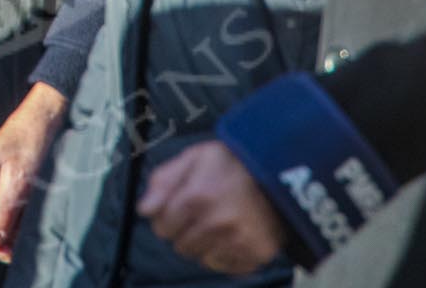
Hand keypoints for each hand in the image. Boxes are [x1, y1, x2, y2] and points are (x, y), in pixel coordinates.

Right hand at [0, 82, 67, 262]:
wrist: (45, 118)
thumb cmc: (31, 138)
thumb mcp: (19, 178)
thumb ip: (3, 210)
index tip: (3, 250)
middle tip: (18, 246)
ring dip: (7, 236)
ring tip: (26, 233)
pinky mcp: (5, 192)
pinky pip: (4, 219)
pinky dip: (15, 226)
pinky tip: (29, 222)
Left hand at [135, 140, 285, 274]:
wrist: (280, 172)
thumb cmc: (234, 163)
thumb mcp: (195, 157)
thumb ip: (164, 181)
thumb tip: (145, 209)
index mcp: (197, 197)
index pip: (162, 228)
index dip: (168, 217)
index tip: (180, 208)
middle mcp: (216, 223)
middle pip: (181, 246)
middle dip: (187, 231)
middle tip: (205, 212)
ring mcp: (237, 241)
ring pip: (203, 258)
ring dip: (207, 244)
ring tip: (221, 222)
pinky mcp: (255, 254)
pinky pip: (226, 267)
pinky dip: (227, 254)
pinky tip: (235, 233)